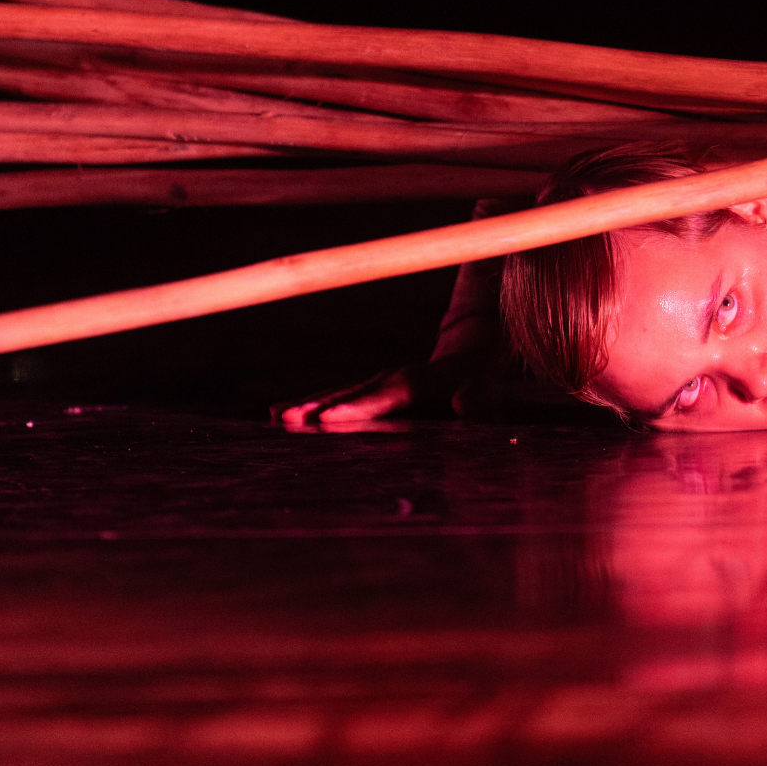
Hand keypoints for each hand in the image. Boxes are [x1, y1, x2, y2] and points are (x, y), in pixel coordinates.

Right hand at [275, 355, 480, 426]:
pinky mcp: (371, 387)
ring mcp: (381, 382)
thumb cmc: (483, 378)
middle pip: (356, 393)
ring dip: (310, 404)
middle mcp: (396, 379)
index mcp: (425, 381)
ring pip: (342, 392)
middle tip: (287, 419)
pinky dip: (311, 403)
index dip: (361, 406)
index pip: (390, 395)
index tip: (329, 418)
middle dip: (322, 407)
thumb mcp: (490, 387)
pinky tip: (279, 414)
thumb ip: (479, 395)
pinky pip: (339, 395)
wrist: (471, 346)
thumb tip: (465, 403)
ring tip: (277, 417)